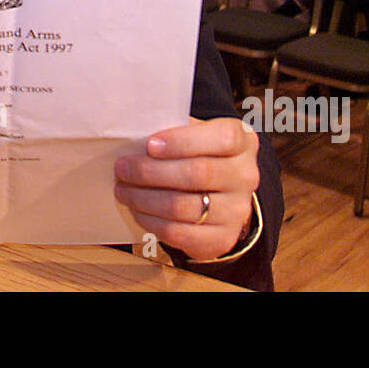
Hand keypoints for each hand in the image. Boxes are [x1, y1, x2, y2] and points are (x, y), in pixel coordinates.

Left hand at [114, 118, 259, 260]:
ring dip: (144, 198)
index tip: (150, 144)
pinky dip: (151, 221)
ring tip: (123, 189)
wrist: (220, 195)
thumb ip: (174, 129)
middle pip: (198, 173)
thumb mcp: (196, 133)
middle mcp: (246, 176)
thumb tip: (135, 134)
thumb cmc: (199, 154)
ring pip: (184, 206)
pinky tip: (136, 209)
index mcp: (242, 141)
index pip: (222, 138)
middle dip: (151, 171)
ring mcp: (237, 210)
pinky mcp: (222, 238)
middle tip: (122, 168)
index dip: (183, 141)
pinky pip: (179, 232)